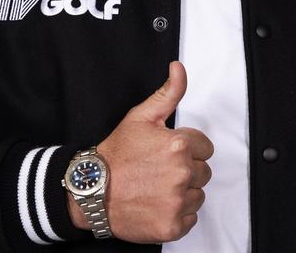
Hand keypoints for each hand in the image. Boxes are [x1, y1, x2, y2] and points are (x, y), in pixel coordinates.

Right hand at [68, 61, 212, 242]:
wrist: (90, 192)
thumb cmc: (115, 155)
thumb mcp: (140, 117)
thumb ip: (167, 93)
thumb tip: (178, 68)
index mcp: (178, 145)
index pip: (205, 148)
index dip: (187, 150)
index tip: (166, 154)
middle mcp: (181, 173)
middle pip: (203, 172)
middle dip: (185, 171)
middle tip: (158, 172)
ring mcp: (176, 202)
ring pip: (197, 196)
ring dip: (182, 193)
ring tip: (156, 188)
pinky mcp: (171, 225)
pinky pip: (189, 219)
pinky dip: (176, 215)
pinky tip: (156, 205)